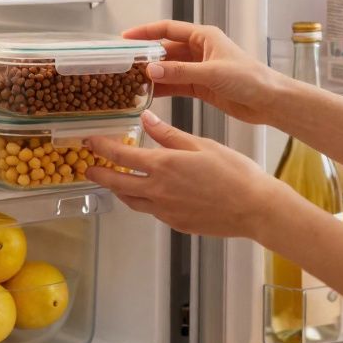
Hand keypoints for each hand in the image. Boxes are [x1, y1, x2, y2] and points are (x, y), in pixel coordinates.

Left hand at [85, 110, 295, 238]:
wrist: (253, 207)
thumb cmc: (234, 172)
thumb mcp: (201, 144)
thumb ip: (168, 134)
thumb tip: (146, 119)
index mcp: (163, 166)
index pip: (121, 156)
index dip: (101, 147)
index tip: (89, 141)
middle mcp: (158, 191)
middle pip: (117, 183)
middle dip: (99, 174)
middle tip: (88, 168)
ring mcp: (165, 211)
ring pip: (131, 200)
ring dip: (118, 189)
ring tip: (114, 181)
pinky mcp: (176, 223)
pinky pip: (151, 211)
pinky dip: (143, 200)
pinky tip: (149, 194)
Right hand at [124, 20, 286, 125]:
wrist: (269, 101)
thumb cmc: (250, 78)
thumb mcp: (212, 73)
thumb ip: (180, 72)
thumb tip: (151, 69)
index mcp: (203, 36)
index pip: (167, 29)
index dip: (145, 32)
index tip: (125, 37)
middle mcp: (199, 50)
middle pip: (165, 50)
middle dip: (145, 57)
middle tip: (124, 66)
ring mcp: (199, 68)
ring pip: (168, 68)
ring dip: (152, 74)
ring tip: (130, 82)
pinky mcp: (201, 86)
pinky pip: (175, 84)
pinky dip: (162, 88)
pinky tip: (148, 94)